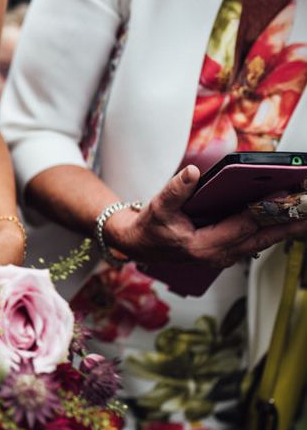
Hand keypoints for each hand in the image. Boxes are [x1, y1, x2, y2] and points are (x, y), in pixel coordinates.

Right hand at [108, 165, 306, 267]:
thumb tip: (191, 173)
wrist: (139, 245)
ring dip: (287, 226)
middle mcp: (217, 255)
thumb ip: (175, 190)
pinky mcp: (226, 251)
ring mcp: (223, 256)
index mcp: (203, 247)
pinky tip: (288, 217)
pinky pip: (256, 241)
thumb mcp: (157, 207)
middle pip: (262, 237)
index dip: (267, 208)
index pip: (243, 226)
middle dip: (290, 222)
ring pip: (263, 240)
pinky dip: (274, 228)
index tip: (287, 191)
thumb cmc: (149, 228)